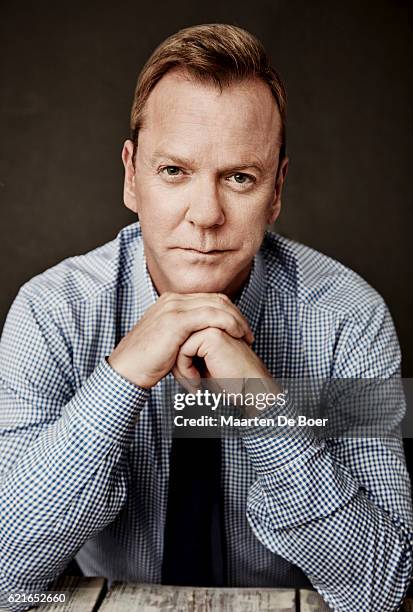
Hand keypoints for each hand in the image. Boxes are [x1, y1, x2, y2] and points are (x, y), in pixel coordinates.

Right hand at [107, 292, 253, 387]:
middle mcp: (173, 300)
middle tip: (249, 333)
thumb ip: (185, 335)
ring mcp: (174, 308)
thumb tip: (201, 341)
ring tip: (247, 336)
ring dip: (236, 320)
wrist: (127, 369)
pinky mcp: (176, 321)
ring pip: (217, 305)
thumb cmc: (148, 362)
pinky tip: (237, 335)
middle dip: (237, 315)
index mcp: (172, 301)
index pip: (209, 299)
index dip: (229, 312)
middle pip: (216, 299)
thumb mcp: (169, 342)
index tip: (241, 329)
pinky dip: (228, 324)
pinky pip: (211, 316)